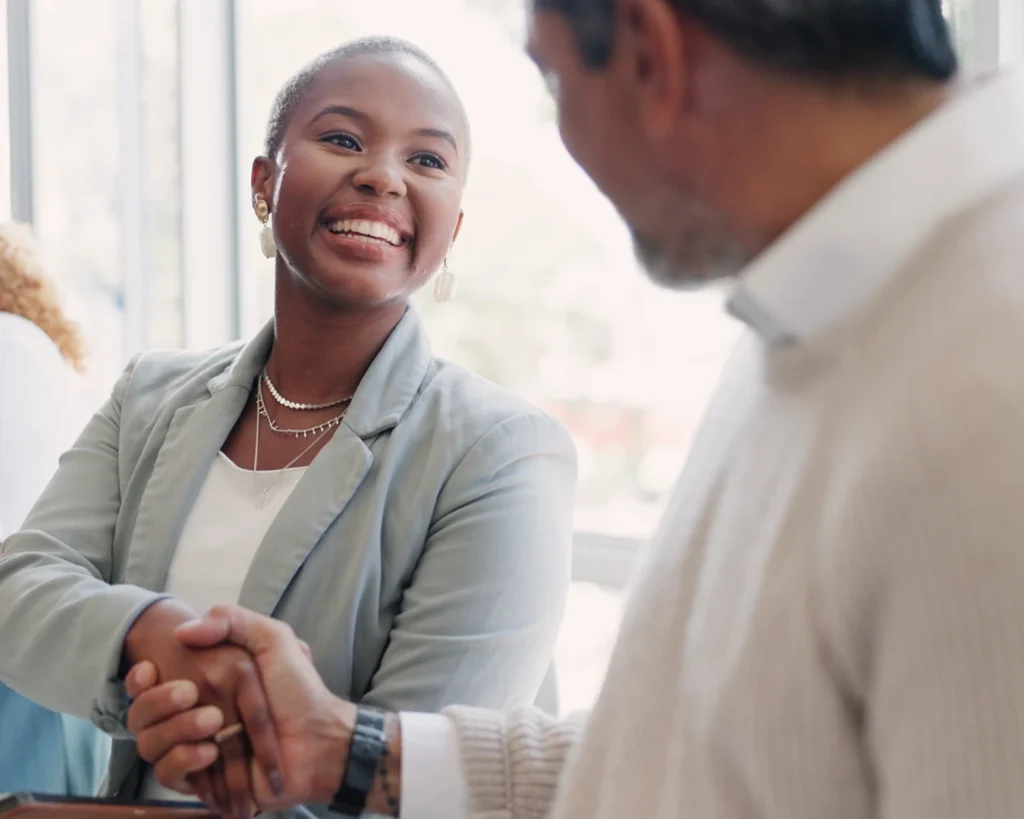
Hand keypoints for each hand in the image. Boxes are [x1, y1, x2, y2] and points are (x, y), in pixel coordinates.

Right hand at [127, 605, 366, 812]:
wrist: (317, 738)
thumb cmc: (297, 688)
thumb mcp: (272, 639)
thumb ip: (231, 621)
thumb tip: (182, 631)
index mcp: (203, 683)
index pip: (147, 682)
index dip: (139, 680)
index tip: (149, 669)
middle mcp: (192, 715)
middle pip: (141, 715)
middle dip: (157, 703)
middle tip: (189, 693)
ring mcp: (194, 748)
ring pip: (148, 744)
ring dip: (174, 731)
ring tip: (211, 724)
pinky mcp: (201, 780)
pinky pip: (166, 774)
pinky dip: (183, 762)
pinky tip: (209, 753)